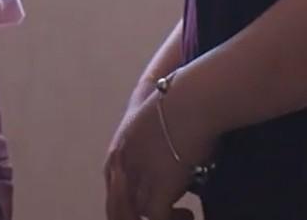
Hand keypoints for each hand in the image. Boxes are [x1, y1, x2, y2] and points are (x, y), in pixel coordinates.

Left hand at [105, 73, 213, 219]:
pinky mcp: (159, 186)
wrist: (190, 99)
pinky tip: (190, 214)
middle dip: (134, 213)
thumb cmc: (183, 104)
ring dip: (157, 218)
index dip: (129, 201)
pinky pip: (157, 219)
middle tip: (168, 214)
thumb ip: (157, 142)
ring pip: (136, 214)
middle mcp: (122, 165)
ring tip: (184, 215)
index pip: (115, 187)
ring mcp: (139, 176)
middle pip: (118, 206)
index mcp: (118, 150)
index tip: (153, 205)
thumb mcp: (159, 123)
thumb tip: (173, 158)